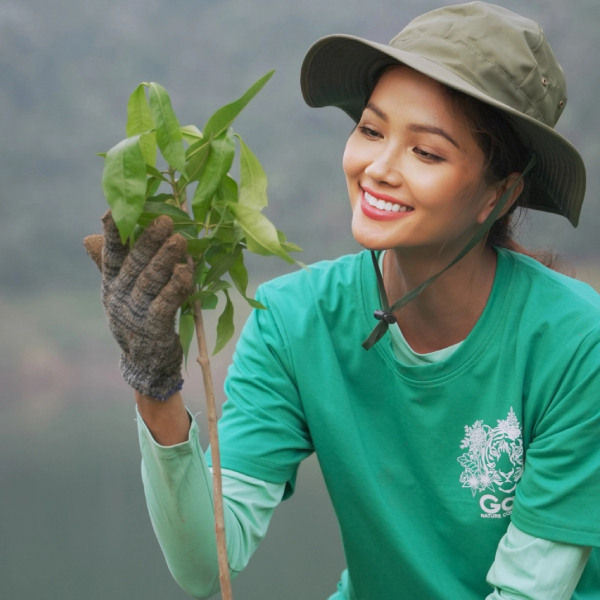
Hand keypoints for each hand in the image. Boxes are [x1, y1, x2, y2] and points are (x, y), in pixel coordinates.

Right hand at [84, 211, 193, 399]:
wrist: (145, 365)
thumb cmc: (137, 320)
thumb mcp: (121, 293)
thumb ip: (111, 266)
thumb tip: (90, 237)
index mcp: (112, 284)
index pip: (110, 255)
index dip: (112, 233)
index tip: (114, 209)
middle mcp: (120, 297)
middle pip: (134, 264)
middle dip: (149, 241)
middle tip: (165, 220)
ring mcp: (135, 314)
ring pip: (150, 281)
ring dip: (166, 259)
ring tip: (180, 240)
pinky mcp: (153, 329)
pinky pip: (165, 303)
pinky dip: (176, 286)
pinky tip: (186, 271)